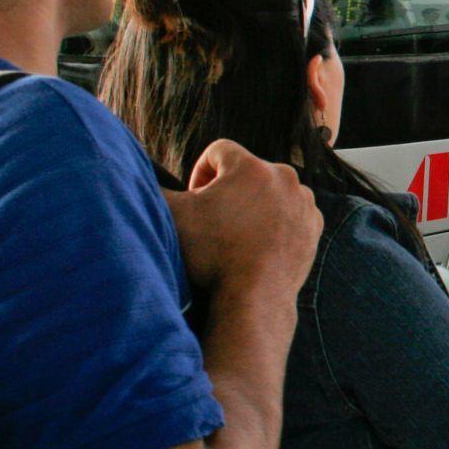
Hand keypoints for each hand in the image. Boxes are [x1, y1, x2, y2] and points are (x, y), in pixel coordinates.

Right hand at [167, 140, 319, 297]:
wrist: (254, 297)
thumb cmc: (211, 255)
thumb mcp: (172, 218)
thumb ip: (152, 189)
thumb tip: (134, 174)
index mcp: (251, 167)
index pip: (218, 150)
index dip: (200, 171)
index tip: (195, 199)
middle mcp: (284, 177)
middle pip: (247, 171)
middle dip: (228, 190)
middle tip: (214, 220)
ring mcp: (304, 202)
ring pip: (271, 192)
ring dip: (253, 205)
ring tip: (236, 234)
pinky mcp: (314, 226)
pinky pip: (290, 213)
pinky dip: (275, 223)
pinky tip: (258, 245)